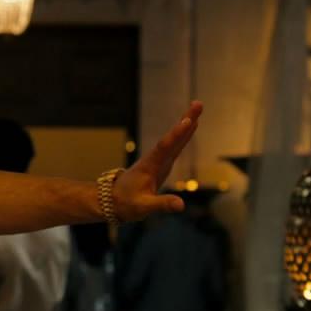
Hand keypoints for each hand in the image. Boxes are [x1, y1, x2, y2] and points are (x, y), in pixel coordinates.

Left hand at [113, 100, 202, 221]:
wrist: (112, 201)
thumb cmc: (126, 204)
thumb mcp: (143, 207)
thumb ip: (162, 204)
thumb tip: (181, 205)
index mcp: (149, 167)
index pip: (164, 148)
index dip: (177, 134)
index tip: (188, 120)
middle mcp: (154, 159)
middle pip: (172, 138)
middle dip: (186, 121)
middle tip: (198, 103)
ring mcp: (158, 160)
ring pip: (175, 139)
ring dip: (186, 124)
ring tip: (197, 108)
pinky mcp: (161, 164)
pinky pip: (175, 146)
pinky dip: (184, 135)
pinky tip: (191, 126)